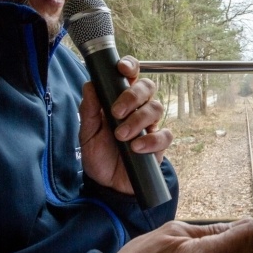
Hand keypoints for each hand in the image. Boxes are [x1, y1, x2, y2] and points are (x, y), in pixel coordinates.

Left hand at [78, 55, 172, 193]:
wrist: (108, 186)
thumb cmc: (99, 155)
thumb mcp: (87, 134)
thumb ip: (89, 111)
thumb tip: (90, 85)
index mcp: (121, 99)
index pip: (131, 75)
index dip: (130, 66)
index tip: (122, 69)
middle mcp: (138, 108)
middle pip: (148, 87)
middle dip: (133, 96)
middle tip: (116, 112)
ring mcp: (151, 125)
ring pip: (156, 108)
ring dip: (138, 120)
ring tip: (121, 136)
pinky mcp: (159, 144)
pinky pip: (165, 135)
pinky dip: (151, 140)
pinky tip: (136, 148)